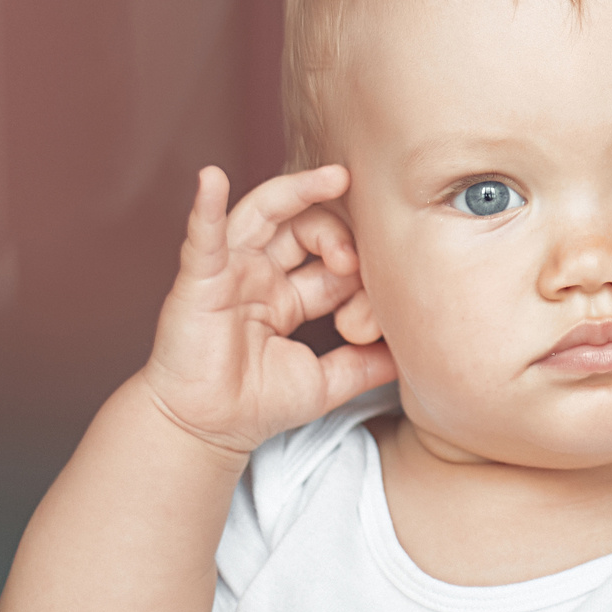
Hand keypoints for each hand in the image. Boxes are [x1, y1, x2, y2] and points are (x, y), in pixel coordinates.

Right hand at [141, 166, 395, 456]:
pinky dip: (206, 207)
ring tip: (336, 177)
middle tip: (355, 259)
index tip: (380, 299)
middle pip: (303, 227)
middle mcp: (259, 275)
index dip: (359, 270)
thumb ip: (367, 364)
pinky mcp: (198, 282)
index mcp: (288, 294)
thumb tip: (413, 354)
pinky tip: (212, 179)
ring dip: (299, 192)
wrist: (206, 433)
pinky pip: (202, 237)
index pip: (331, 261)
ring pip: (264, 213)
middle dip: (337, 233)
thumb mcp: (327, 381)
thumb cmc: (256, 405)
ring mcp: (229, 273)